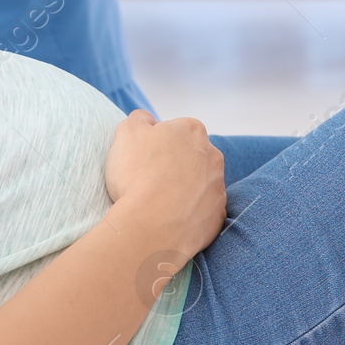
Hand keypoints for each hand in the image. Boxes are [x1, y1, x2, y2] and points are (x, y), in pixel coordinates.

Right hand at [103, 110, 225, 258]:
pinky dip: (188, 213)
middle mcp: (213, 156)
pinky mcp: (217, 216)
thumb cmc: (137, 173)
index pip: (175, 129)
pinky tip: (169, 219)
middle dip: (174, 165)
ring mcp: (217, 188)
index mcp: (192, 130)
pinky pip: (201, 211)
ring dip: (182, 189)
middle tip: (148, 179)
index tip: (142, 158)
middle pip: (191, 156)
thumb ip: (138, 119)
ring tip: (157, 202)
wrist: (152, 225)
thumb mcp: (127, 132)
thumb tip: (145, 119)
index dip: (156, 143)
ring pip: (198, 184)